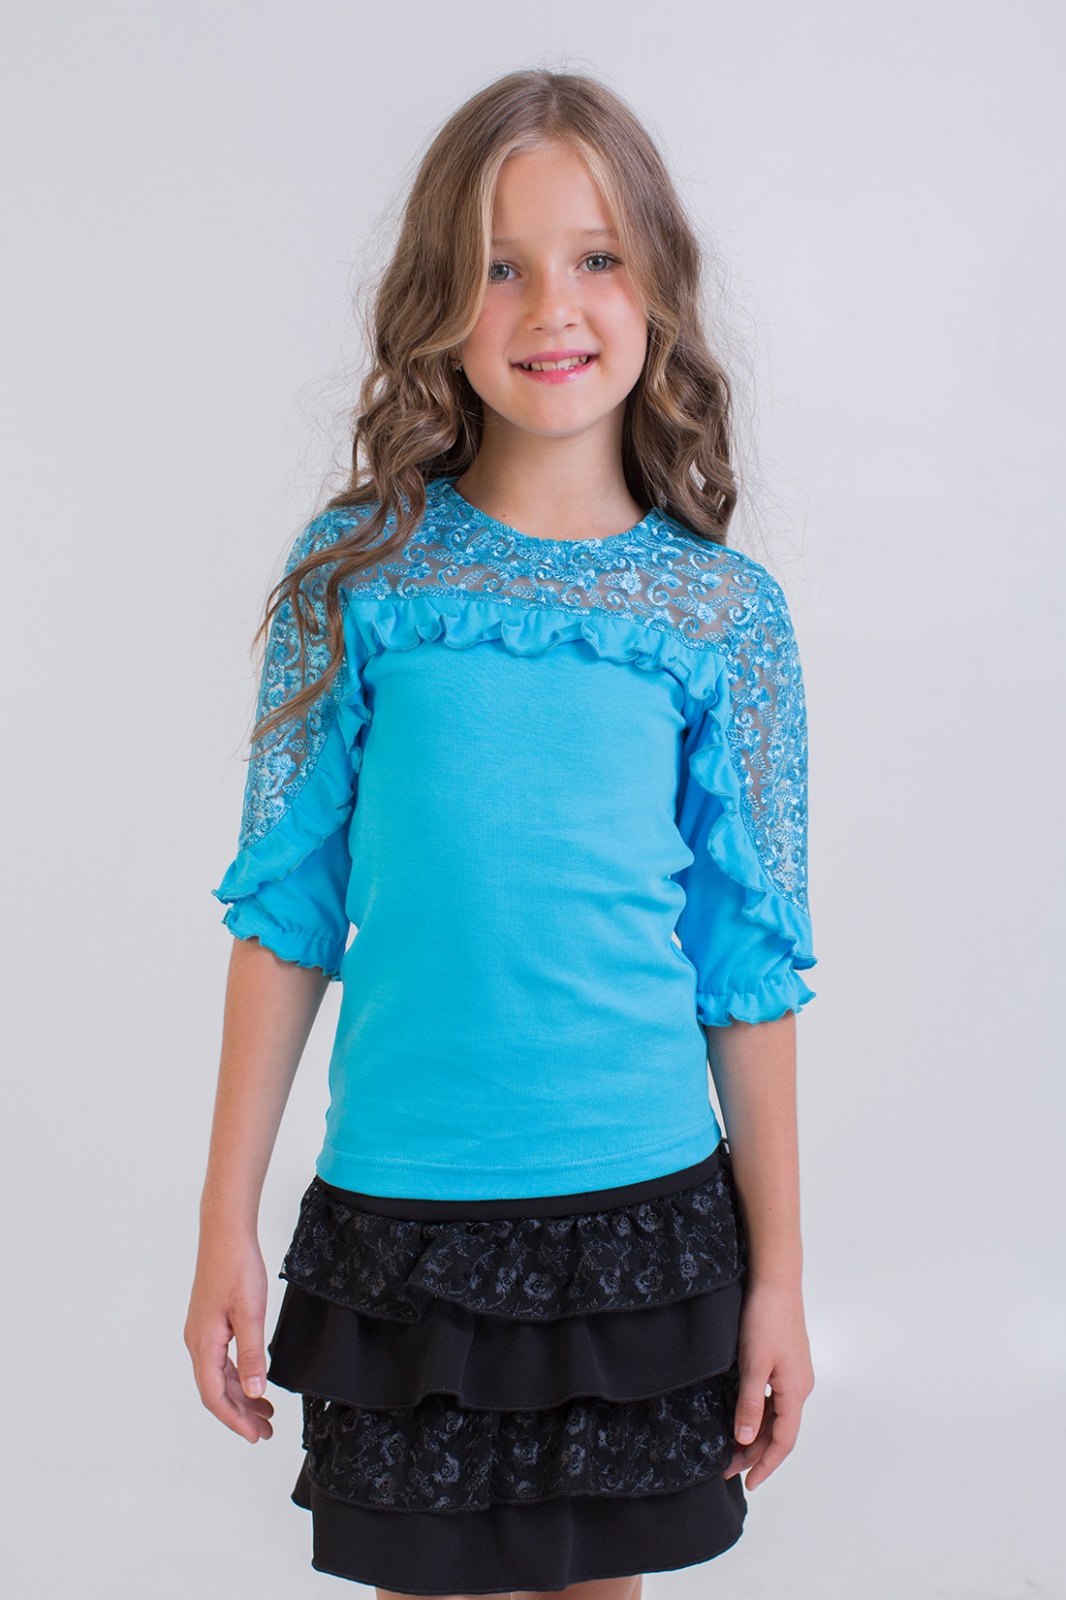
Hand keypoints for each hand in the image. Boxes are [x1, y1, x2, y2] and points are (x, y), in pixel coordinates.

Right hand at [184, 1227, 274, 1443]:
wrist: (225, 1234)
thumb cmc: (237, 1268)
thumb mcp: (251, 1314)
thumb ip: (252, 1355)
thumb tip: (254, 1392)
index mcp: (203, 1344)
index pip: (214, 1396)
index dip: (234, 1420)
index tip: (255, 1436)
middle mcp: (197, 1342)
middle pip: (215, 1391)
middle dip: (240, 1414)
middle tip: (266, 1431)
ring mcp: (202, 1333)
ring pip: (219, 1376)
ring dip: (240, 1396)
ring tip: (266, 1412)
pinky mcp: (210, 1323)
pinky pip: (221, 1360)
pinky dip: (238, 1376)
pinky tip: (253, 1381)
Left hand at [722, 1276, 814, 1489]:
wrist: (776, 1281)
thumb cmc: (766, 1319)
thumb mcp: (754, 1364)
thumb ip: (750, 1404)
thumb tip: (745, 1440)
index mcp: (796, 1391)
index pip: (783, 1441)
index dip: (766, 1465)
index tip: (749, 1484)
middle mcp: (799, 1387)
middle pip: (779, 1431)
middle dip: (755, 1453)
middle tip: (728, 1469)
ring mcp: (793, 1374)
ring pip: (776, 1416)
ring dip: (756, 1434)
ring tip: (731, 1449)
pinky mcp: (785, 1362)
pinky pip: (774, 1399)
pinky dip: (759, 1414)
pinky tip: (742, 1416)